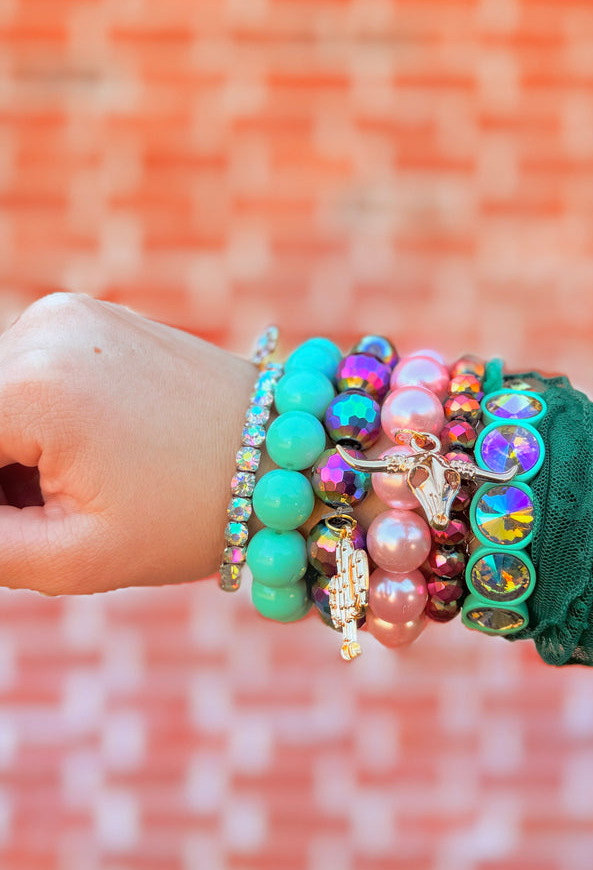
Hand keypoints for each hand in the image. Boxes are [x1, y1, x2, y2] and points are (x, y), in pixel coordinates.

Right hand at [0, 293, 257, 593]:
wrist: (287, 454)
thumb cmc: (193, 514)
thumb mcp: (74, 556)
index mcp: (32, 387)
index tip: (26, 521)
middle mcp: (42, 328)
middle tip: (49, 517)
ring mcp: (68, 313)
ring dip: (7, 454)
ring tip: (79, 492)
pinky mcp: (88, 314)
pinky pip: (25, 373)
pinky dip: (32, 422)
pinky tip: (89, 457)